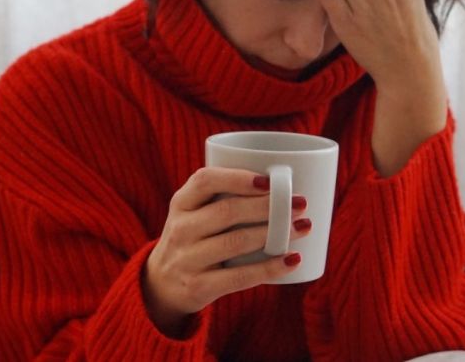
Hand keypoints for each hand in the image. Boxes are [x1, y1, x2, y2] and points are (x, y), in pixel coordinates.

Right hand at [142, 167, 310, 336]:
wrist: (161, 285)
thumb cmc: (192, 239)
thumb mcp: (193, 213)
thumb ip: (223, 198)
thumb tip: (283, 186)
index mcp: (181, 202)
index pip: (205, 180)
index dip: (239, 178)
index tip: (269, 180)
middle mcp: (181, 228)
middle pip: (227, 211)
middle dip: (268, 206)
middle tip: (300, 203)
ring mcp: (187, 259)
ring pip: (236, 242)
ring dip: (275, 233)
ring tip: (303, 227)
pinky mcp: (198, 286)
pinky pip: (239, 276)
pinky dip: (269, 268)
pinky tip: (292, 260)